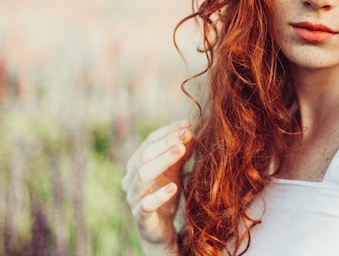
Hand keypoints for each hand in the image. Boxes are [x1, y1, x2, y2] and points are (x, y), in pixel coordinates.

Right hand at [121, 120, 194, 254]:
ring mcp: (133, 197)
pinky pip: (145, 204)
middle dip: (166, 142)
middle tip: (186, 135)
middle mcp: (131, 177)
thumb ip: (181, 153)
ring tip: (181, 150)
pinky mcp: (140, 216)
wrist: (160, 229)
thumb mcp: (175, 170)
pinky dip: (159, 195)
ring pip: (142, 175)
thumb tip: (191, 132)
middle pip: (145, 154)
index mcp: (138, 163)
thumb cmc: (166, 194)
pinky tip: (173, 187)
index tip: (187, 124)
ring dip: (162, 160)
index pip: (149, 141)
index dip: (168, 131)